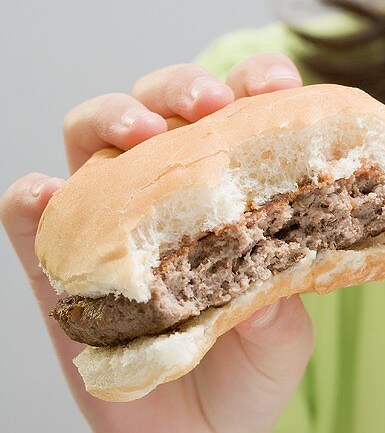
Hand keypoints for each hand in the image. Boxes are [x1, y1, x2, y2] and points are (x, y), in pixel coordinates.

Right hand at [1, 54, 312, 432]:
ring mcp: (111, 221)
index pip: (243, 111)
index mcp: (232, 185)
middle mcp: (167, 189)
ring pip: (91, 137)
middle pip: (162, 105)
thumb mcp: (285, 339)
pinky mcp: (60, 267)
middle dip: (182, 87)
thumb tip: (273, 287)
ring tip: (138, 133)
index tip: (277, 85)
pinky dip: (34, 196)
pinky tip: (51, 195)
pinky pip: (29, 217)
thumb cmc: (250, 372)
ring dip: (111, 117)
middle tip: (208, 105)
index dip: (257, 82)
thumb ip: (282, 308)